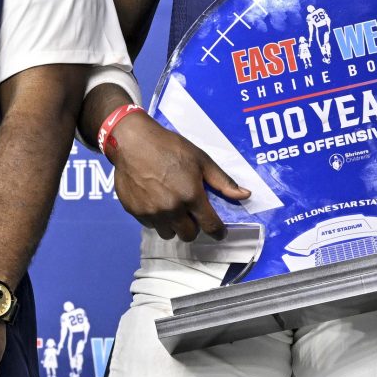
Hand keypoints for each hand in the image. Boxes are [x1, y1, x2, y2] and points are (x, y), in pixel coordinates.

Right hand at [108, 116, 249, 240]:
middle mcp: (172, 209)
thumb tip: (245, 195)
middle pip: (188, 235)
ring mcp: (151, 212)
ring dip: (173, 225)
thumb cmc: (169, 147)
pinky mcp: (135, 211)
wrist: (132, 141)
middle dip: (193, 227)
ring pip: (168, 233)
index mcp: (191, 196)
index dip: (218, 231)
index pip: (210, 226)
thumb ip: (222, 181)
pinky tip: (154, 200)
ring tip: (171, 207)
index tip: (219, 231)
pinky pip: (150, 225)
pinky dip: (155, 218)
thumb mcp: (200, 159)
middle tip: (190, 213)